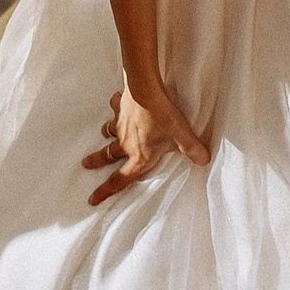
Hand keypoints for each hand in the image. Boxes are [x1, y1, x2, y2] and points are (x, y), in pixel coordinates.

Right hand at [82, 81, 211, 205]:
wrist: (145, 90)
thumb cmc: (162, 116)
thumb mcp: (181, 136)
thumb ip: (193, 150)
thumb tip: (204, 160)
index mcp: (139, 156)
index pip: (120, 179)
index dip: (105, 191)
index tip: (92, 199)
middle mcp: (125, 143)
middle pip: (107, 156)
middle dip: (96, 162)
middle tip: (85, 164)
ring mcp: (120, 124)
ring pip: (108, 132)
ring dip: (105, 134)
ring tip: (104, 134)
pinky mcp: (121, 108)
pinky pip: (115, 109)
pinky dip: (115, 107)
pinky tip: (117, 102)